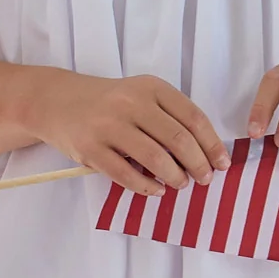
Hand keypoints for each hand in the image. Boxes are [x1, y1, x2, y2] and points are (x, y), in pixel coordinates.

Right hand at [33, 72, 227, 194]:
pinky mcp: (90, 149)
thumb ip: (168, 116)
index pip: (193, 117)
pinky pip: (126, 174)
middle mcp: (131, 103)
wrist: (56, 101)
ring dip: (175, 177)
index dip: (212, 144)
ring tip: (180, 184)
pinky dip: (146, 187)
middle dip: (198, 164)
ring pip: (155, 158)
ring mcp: (108, 126)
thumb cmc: (108, 102)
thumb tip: (204, 153)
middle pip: (178, 139)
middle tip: (205, 179)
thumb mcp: (139, 95)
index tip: (222, 163)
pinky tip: (156, 190)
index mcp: (150, 87)